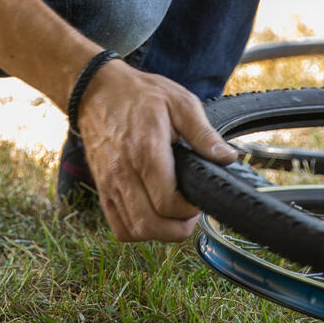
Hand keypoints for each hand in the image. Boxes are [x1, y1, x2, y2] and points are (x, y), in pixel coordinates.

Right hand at [73, 60, 236, 242]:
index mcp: (146, 152)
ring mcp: (109, 183)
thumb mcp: (179, 102)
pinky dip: (138, 230)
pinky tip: (152, 215)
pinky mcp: (102, 188)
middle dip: (177, 228)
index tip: (197, 197)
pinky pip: (118, 226)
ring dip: (159, 232)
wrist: (96, 90)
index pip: (167, 203)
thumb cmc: (139, 94)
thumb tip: (227, 158)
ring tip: (173, 215)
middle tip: (189, 213)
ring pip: (133, 231)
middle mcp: (123, 173)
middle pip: (150, 225)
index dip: (189, 210)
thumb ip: (203, 133)